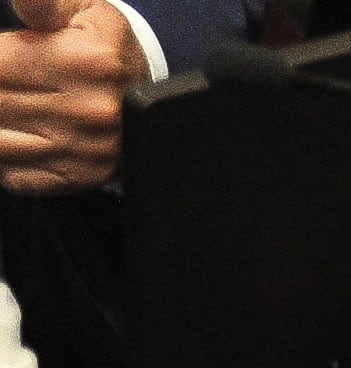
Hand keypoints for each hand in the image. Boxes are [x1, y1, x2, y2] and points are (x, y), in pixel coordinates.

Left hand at [0, 0, 144, 197]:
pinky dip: (8, 158)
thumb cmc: (101, 49)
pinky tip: (23, 136)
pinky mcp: (81, 178)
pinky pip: (14, 174)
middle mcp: (91, 111)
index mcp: (85, 62)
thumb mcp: (77, 10)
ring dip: (0, 125)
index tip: (5, 64)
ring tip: (13, 109)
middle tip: (11, 86)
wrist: (147, 99)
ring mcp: (87, 151)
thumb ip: (43, 3)